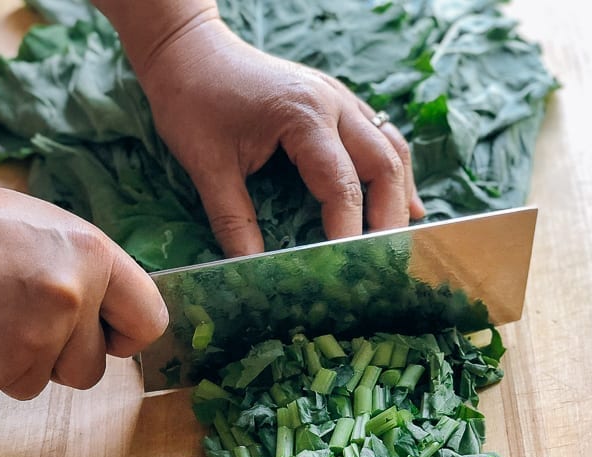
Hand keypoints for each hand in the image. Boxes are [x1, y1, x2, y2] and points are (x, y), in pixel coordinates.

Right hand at [0, 186, 167, 402]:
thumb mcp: (39, 227)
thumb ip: (84, 271)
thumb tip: (111, 312)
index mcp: (90, 255)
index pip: (149, 321)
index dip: (126, 334)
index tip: (108, 334)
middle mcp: (68, 300)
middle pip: (90, 369)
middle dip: (62, 357)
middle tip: (22, 317)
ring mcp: (27, 342)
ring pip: (39, 382)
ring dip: (16, 360)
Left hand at [135, 17, 424, 257]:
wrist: (188, 49)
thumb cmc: (192, 100)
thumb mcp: (206, 165)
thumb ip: (232, 220)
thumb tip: (251, 272)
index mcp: (304, 116)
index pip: (342, 186)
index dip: (348, 232)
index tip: (348, 271)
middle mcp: (333, 103)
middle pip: (384, 165)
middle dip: (387, 218)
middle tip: (383, 263)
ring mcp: (339, 98)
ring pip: (390, 148)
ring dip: (398, 194)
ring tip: (399, 238)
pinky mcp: (336, 101)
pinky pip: (380, 136)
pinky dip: (393, 172)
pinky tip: (403, 202)